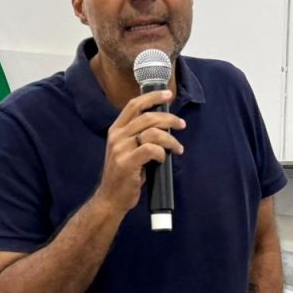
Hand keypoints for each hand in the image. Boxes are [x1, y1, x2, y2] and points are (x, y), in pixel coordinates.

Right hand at [94, 89, 184, 215]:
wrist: (111, 198)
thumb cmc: (124, 175)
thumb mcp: (127, 150)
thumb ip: (139, 136)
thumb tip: (164, 125)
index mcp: (116, 130)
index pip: (134, 105)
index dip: (152, 97)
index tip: (168, 94)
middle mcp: (116, 136)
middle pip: (147, 117)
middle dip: (169, 118)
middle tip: (182, 124)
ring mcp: (120, 149)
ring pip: (152, 132)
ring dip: (170, 139)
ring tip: (178, 148)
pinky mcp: (127, 163)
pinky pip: (150, 149)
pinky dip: (161, 152)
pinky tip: (163, 158)